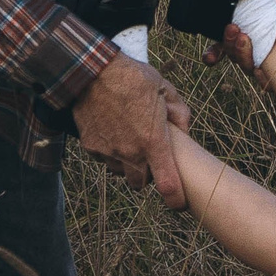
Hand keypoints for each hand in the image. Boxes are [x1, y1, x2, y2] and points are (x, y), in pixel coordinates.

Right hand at [72, 52, 188, 203]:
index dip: (175, 199)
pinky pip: (104, 160)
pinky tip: (113, 132)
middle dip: (147, 175)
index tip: (179, 203)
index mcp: (153, 141)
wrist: (93, 72)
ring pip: (121, 172)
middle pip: (141, 183)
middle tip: (150, 156)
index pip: (167, 184)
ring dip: (127, 164)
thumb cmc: (133, 78)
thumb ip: (180, 114)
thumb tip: (185, 133)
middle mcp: (130, 152)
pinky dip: (110, 153)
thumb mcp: (166, 90)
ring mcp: (108, 151)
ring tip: (130, 140)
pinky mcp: (91, 147)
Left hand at [220, 0, 275, 74]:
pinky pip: (219, 48)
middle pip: (250, 65)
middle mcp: (261, 46)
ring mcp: (244, 38)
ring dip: (231, 48)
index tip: (259, 70)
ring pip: (234, 56)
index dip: (265, 78)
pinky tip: (210, 56)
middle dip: (244, 55)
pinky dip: (214, 55)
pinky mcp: (230, 29)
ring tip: (232, 28)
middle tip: (243, 36)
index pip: (273, 72)